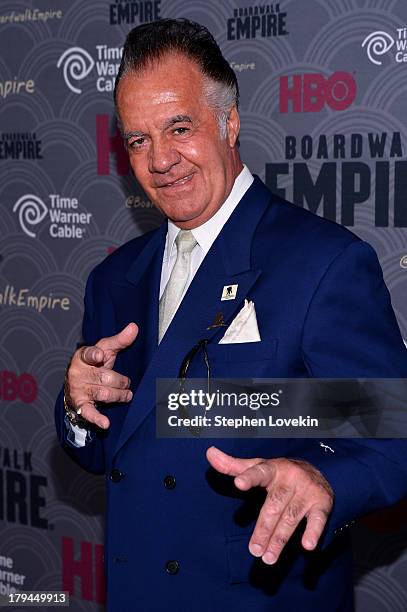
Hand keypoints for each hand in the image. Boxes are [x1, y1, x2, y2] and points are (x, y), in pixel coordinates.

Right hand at [64, 322, 137, 428]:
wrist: (76, 384)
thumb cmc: (94, 364)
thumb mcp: (105, 349)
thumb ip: (120, 340)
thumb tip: (134, 327)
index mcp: (83, 357)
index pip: (88, 354)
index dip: (94, 354)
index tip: (101, 354)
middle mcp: (79, 373)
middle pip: (104, 377)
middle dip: (120, 381)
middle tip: (128, 383)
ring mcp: (79, 390)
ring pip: (103, 393)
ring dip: (118, 395)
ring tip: (127, 395)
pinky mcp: (81, 405)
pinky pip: (89, 413)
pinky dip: (97, 419)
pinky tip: (105, 423)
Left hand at [206, 446, 333, 564]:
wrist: (319, 470)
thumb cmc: (279, 473)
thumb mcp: (258, 467)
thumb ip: (234, 465)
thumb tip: (209, 453)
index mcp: (272, 468)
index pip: (258, 471)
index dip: (248, 478)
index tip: (238, 484)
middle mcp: (290, 477)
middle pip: (273, 506)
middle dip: (263, 529)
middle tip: (254, 550)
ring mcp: (307, 490)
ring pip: (290, 517)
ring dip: (279, 539)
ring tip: (268, 557)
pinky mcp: (321, 503)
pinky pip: (318, 519)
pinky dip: (313, 532)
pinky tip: (306, 545)